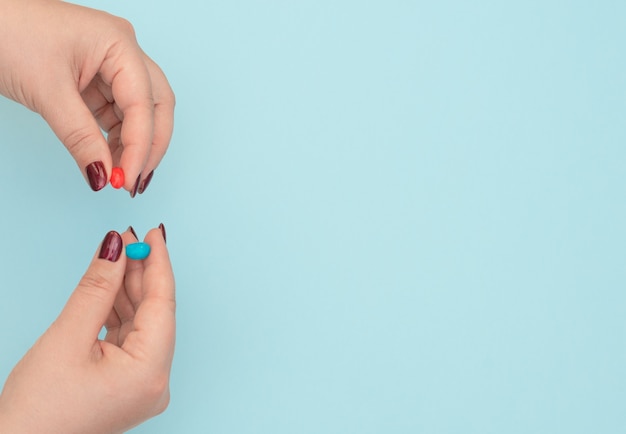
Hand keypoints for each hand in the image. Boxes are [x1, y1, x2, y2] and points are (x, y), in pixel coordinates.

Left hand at [0, 0, 174, 193]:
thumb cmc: (7, 32)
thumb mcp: (47, 91)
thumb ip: (80, 137)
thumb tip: (103, 175)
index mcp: (119, 43)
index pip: (143, 104)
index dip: (140, 146)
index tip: (127, 179)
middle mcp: (123, 52)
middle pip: (156, 106)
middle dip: (150, 146)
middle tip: (135, 181)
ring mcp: (111, 65)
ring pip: (140, 113)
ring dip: (134, 146)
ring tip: (119, 176)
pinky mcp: (96, 79)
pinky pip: (117, 114)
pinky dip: (116, 139)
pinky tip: (110, 159)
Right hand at [0, 226, 175, 432]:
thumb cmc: (36, 410)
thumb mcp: (68, 337)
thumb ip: (97, 288)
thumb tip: (116, 246)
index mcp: (151, 373)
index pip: (163, 304)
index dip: (159, 264)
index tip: (152, 233)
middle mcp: (155, 382)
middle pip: (154, 314)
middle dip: (141, 274)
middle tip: (128, 239)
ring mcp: (142, 386)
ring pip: (141, 325)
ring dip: (128, 291)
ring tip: (118, 257)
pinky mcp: (126, 386)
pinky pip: (129, 340)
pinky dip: (118, 314)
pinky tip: (110, 290)